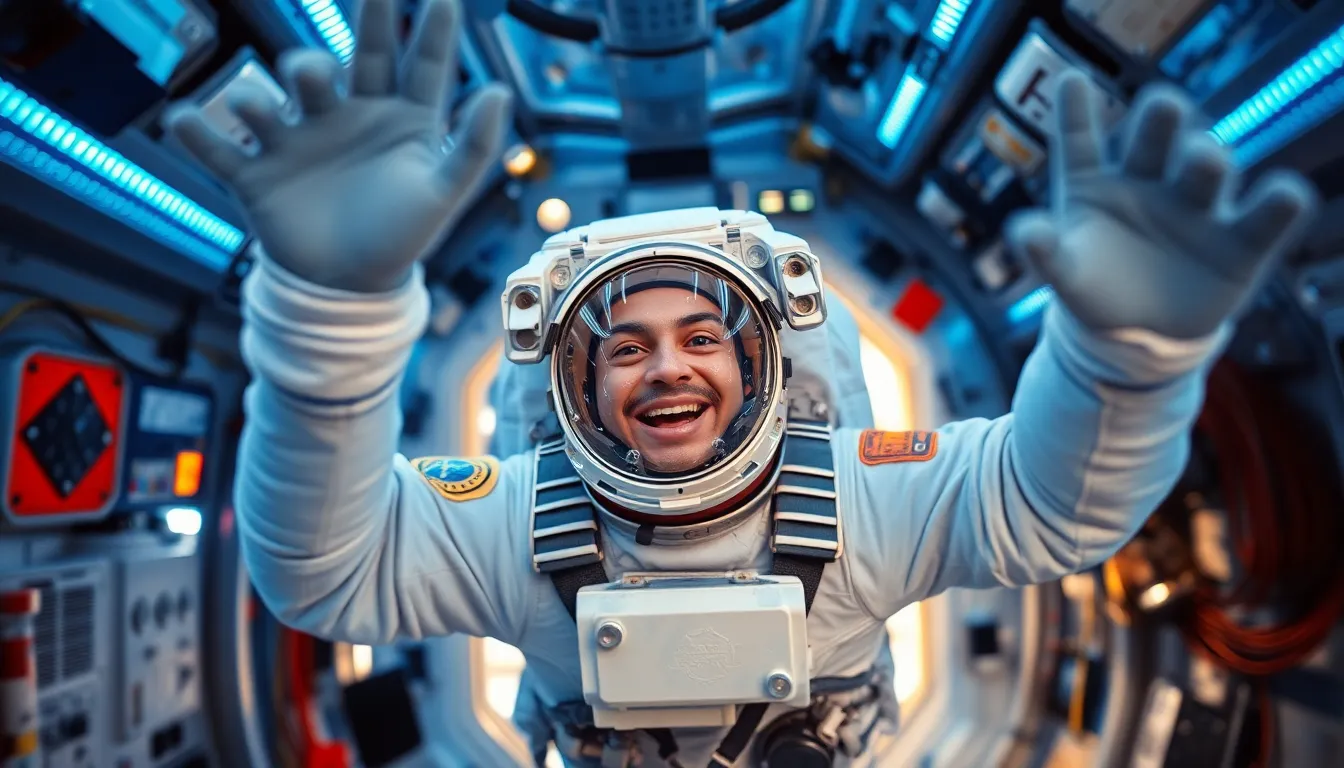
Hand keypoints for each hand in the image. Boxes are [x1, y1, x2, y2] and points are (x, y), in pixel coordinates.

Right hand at [164, 0, 511, 292]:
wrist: (349, 291)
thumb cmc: (401, 239)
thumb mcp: (444, 193)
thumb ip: (473, 145)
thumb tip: (500, 90)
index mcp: (401, 120)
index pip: (420, 64)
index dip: (434, 30)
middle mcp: (349, 116)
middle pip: (355, 57)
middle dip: (366, 22)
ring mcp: (301, 140)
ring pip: (278, 98)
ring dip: (263, 98)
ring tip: (259, 108)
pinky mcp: (259, 174)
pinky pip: (221, 151)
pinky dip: (198, 137)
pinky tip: (182, 122)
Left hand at [1005, 71, 1319, 339]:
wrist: (1135, 334)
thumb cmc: (1094, 287)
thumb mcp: (1064, 272)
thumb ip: (1043, 251)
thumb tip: (1023, 230)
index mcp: (1095, 183)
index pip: (1081, 142)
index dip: (1075, 112)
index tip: (1070, 82)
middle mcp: (1149, 180)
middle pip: (1155, 140)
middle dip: (1161, 120)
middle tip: (1162, 104)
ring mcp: (1196, 206)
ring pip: (1207, 169)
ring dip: (1207, 157)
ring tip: (1203, 157)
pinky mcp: (1239, 242)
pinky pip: (1262, 219)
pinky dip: (1278, 204)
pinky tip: (1285, 195)